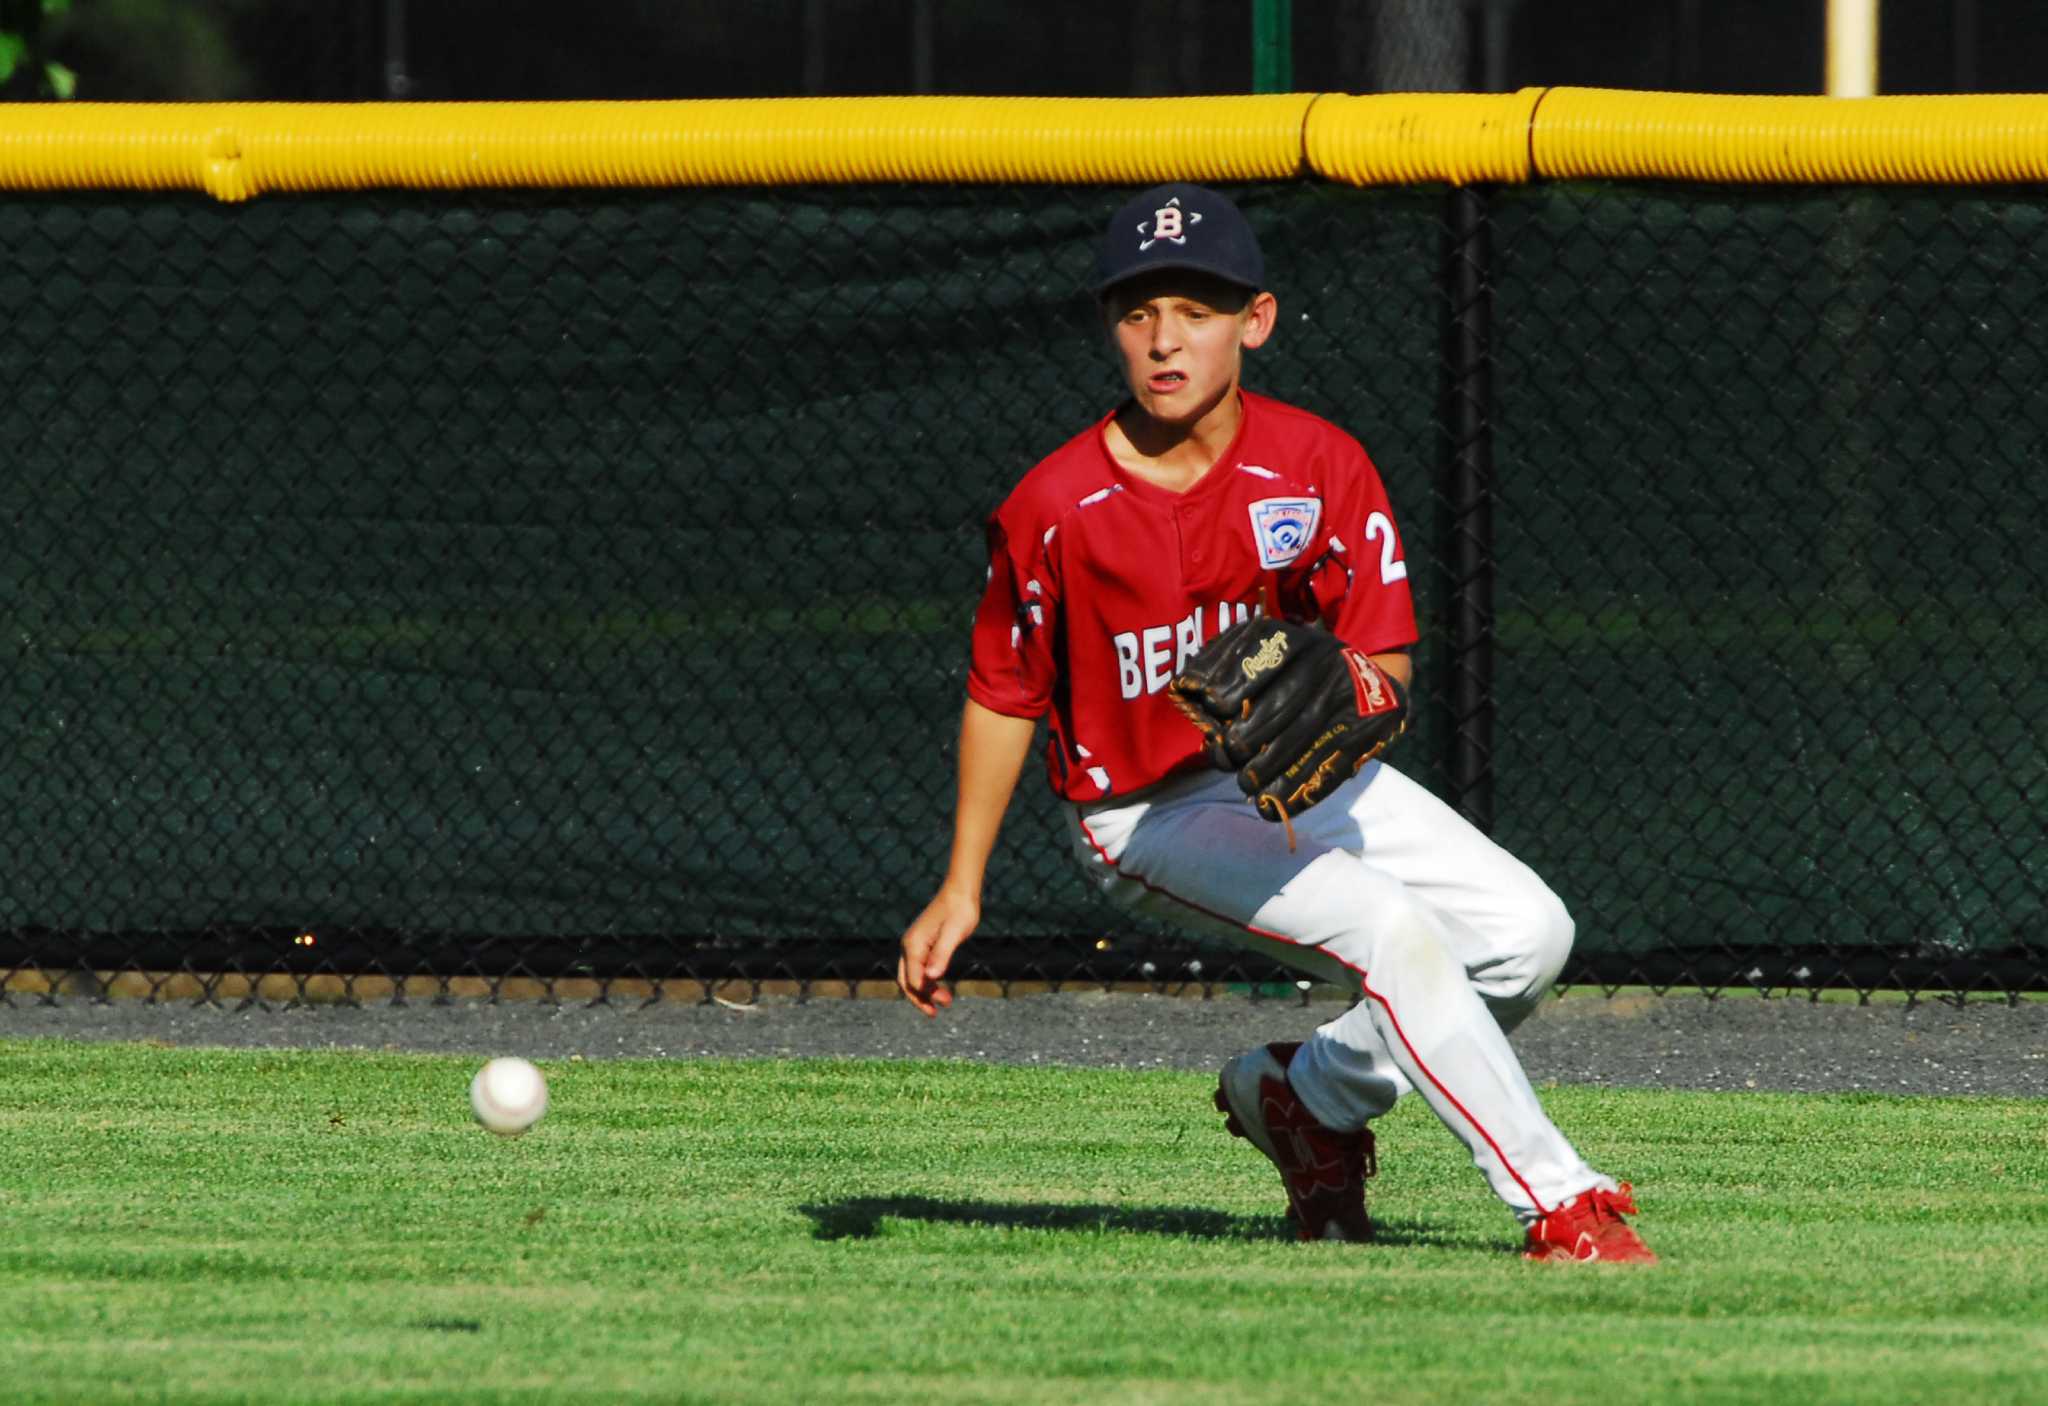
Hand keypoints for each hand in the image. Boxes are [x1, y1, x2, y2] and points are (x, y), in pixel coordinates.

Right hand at [897, 885, 979, 1016]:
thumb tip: (932, 976)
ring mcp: (915, 945)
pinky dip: (928, 981)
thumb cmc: (959, 911)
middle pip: (907, 981)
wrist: (960, 893)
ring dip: (925, 991)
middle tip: (935, 1013)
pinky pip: (920, 968)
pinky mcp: (923, 945)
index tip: (942, 1003)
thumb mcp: (954, 934)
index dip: (925, 995)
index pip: (913, 979)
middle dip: (919, 998)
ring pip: (912, 976)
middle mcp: (909, 946)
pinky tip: (941, 987)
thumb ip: (942, 955)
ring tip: (945, 1001)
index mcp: (914, 945)